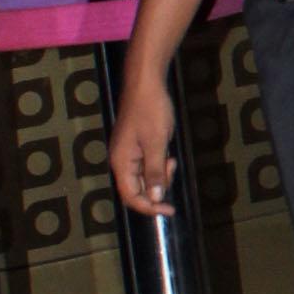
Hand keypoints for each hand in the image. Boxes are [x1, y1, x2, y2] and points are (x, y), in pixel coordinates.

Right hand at [110, 78, 178, 218]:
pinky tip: (168, 153)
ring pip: (143, 176)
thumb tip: (155, 197)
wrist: (146, 83)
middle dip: (156, 188)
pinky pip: (147, 164)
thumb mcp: (156, 143)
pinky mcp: (136, 145)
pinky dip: (159, 164)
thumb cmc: (150, 110)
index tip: (169, 210)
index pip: (131, 196)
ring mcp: (128, 152)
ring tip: (171, 159)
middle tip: (172, 171)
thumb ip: (155, 171)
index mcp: (121, 162)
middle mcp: (121, 160)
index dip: (149, 207)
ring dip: (160, 174)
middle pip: (136, 188)